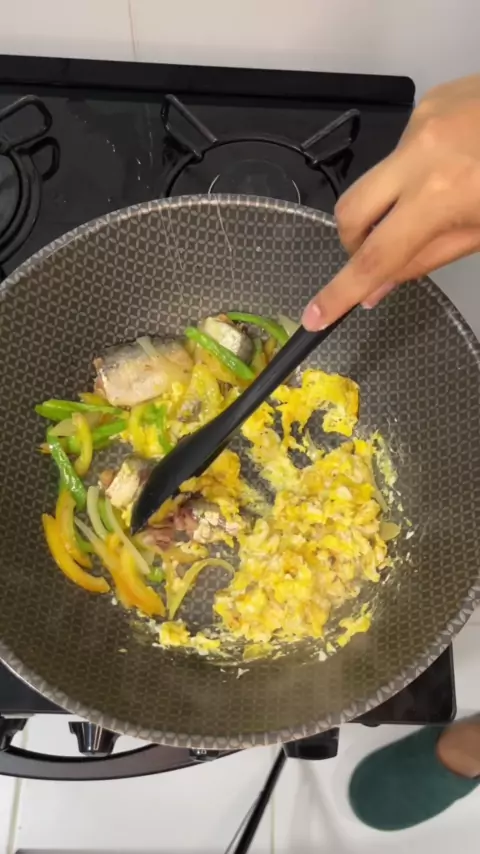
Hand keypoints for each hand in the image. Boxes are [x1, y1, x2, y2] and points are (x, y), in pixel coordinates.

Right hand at [302, 74, 479, 330]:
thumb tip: (379, 285)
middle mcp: (421, 153)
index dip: (341, 292)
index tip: (315, 316)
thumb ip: (428, 259)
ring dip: (394, 201)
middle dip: (355, 242)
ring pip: (378, 179)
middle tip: (382, 255)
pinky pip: (403, 149)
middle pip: (350, 213)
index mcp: (442, 195)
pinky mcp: (429, 101)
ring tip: (443, 197)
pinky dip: (417, 169)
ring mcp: (421, 121)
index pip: (376, 258)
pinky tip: (454, 163)